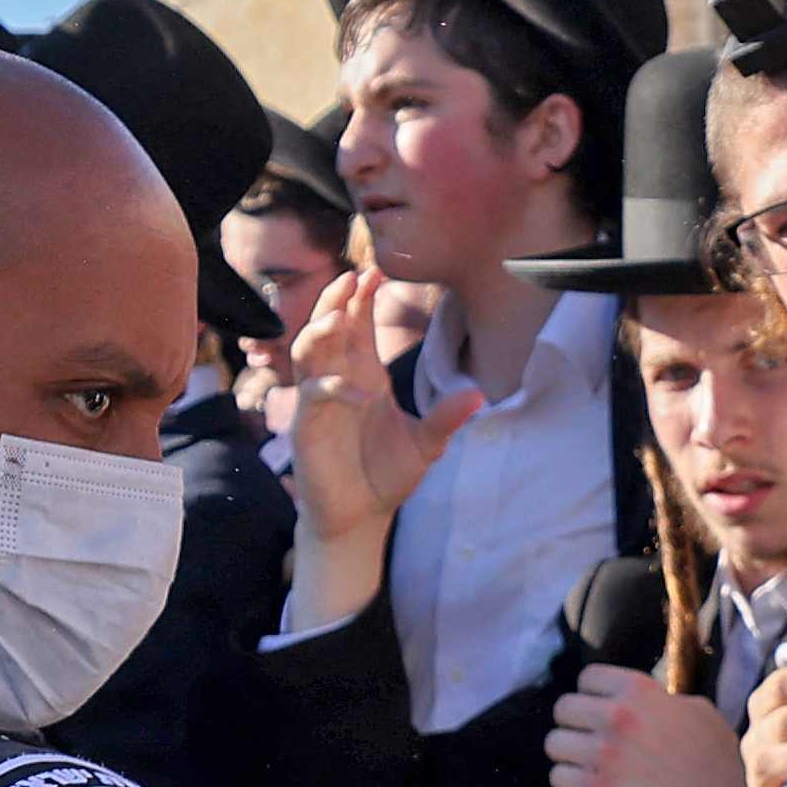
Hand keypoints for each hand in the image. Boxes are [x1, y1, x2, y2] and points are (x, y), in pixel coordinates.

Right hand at [260, 260, 481, 607]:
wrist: (361, 515)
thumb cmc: (386, 474)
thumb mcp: (426, 444)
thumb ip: (446, 418)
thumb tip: (479, 395)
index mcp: (365, 375)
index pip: (358, 326)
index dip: (361, 299)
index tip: (376, 271)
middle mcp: (339, 380)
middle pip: (328, 327)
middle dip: (337, 300)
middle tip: (354, 276)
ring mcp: (320, 401)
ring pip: (308, 352)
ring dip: (320, 330)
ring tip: (341, 317)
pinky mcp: (309, 427)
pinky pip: (313, 396)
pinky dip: (331, 389)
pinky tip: (357, 392)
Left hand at [548, 662, 755, 786]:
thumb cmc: (718, 760)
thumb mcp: (696, 710)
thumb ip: (657, 699)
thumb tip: (633, 700)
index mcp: (638, 690)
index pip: (587, 678)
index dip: (594, 695)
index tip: (604, 711)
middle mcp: (616, 716)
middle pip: (563, 709)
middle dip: (576, 724)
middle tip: (594, 740)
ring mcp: (604, 754)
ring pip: (554, 744)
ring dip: (570, 754)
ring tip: (590, 764)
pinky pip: (558, 777)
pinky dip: (571, 782)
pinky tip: (592, 786)